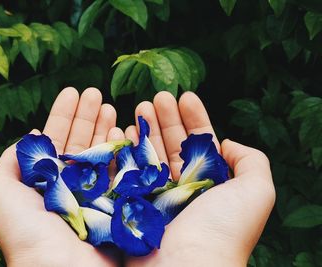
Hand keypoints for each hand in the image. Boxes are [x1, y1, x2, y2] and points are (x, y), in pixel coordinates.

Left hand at [0, 87, 123, 266]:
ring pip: (101, 154)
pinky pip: (121, 172)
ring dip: (105, 128)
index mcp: (47, 181)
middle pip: (80, 142)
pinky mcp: (116, 204)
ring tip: (110, 105)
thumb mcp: (2, 194)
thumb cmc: (29, 234)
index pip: (56, 140)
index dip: (63, 115)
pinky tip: (124, 131)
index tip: (72, 92)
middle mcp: (71, 185)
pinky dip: (123, 151)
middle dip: (86, 116)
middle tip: (94, 92)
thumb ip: (10, 163)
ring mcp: (95, 194)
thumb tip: (32, 136)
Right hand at [124, 91, 275, 266]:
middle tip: (157, 96)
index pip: (201, 143)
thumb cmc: (223, 229)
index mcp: (210, 183)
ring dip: (146, 129)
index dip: (194, 118)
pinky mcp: (134, 203)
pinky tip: (124, 131)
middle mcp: (183, 188)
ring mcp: (157, 196)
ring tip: (140, 106)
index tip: (185, 95)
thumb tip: (226, 144)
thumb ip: (251, 162)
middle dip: (166, 118)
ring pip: (150, 155)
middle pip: (173, 145)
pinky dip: (127, 150)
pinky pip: (129, 171)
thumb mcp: (256, 191)